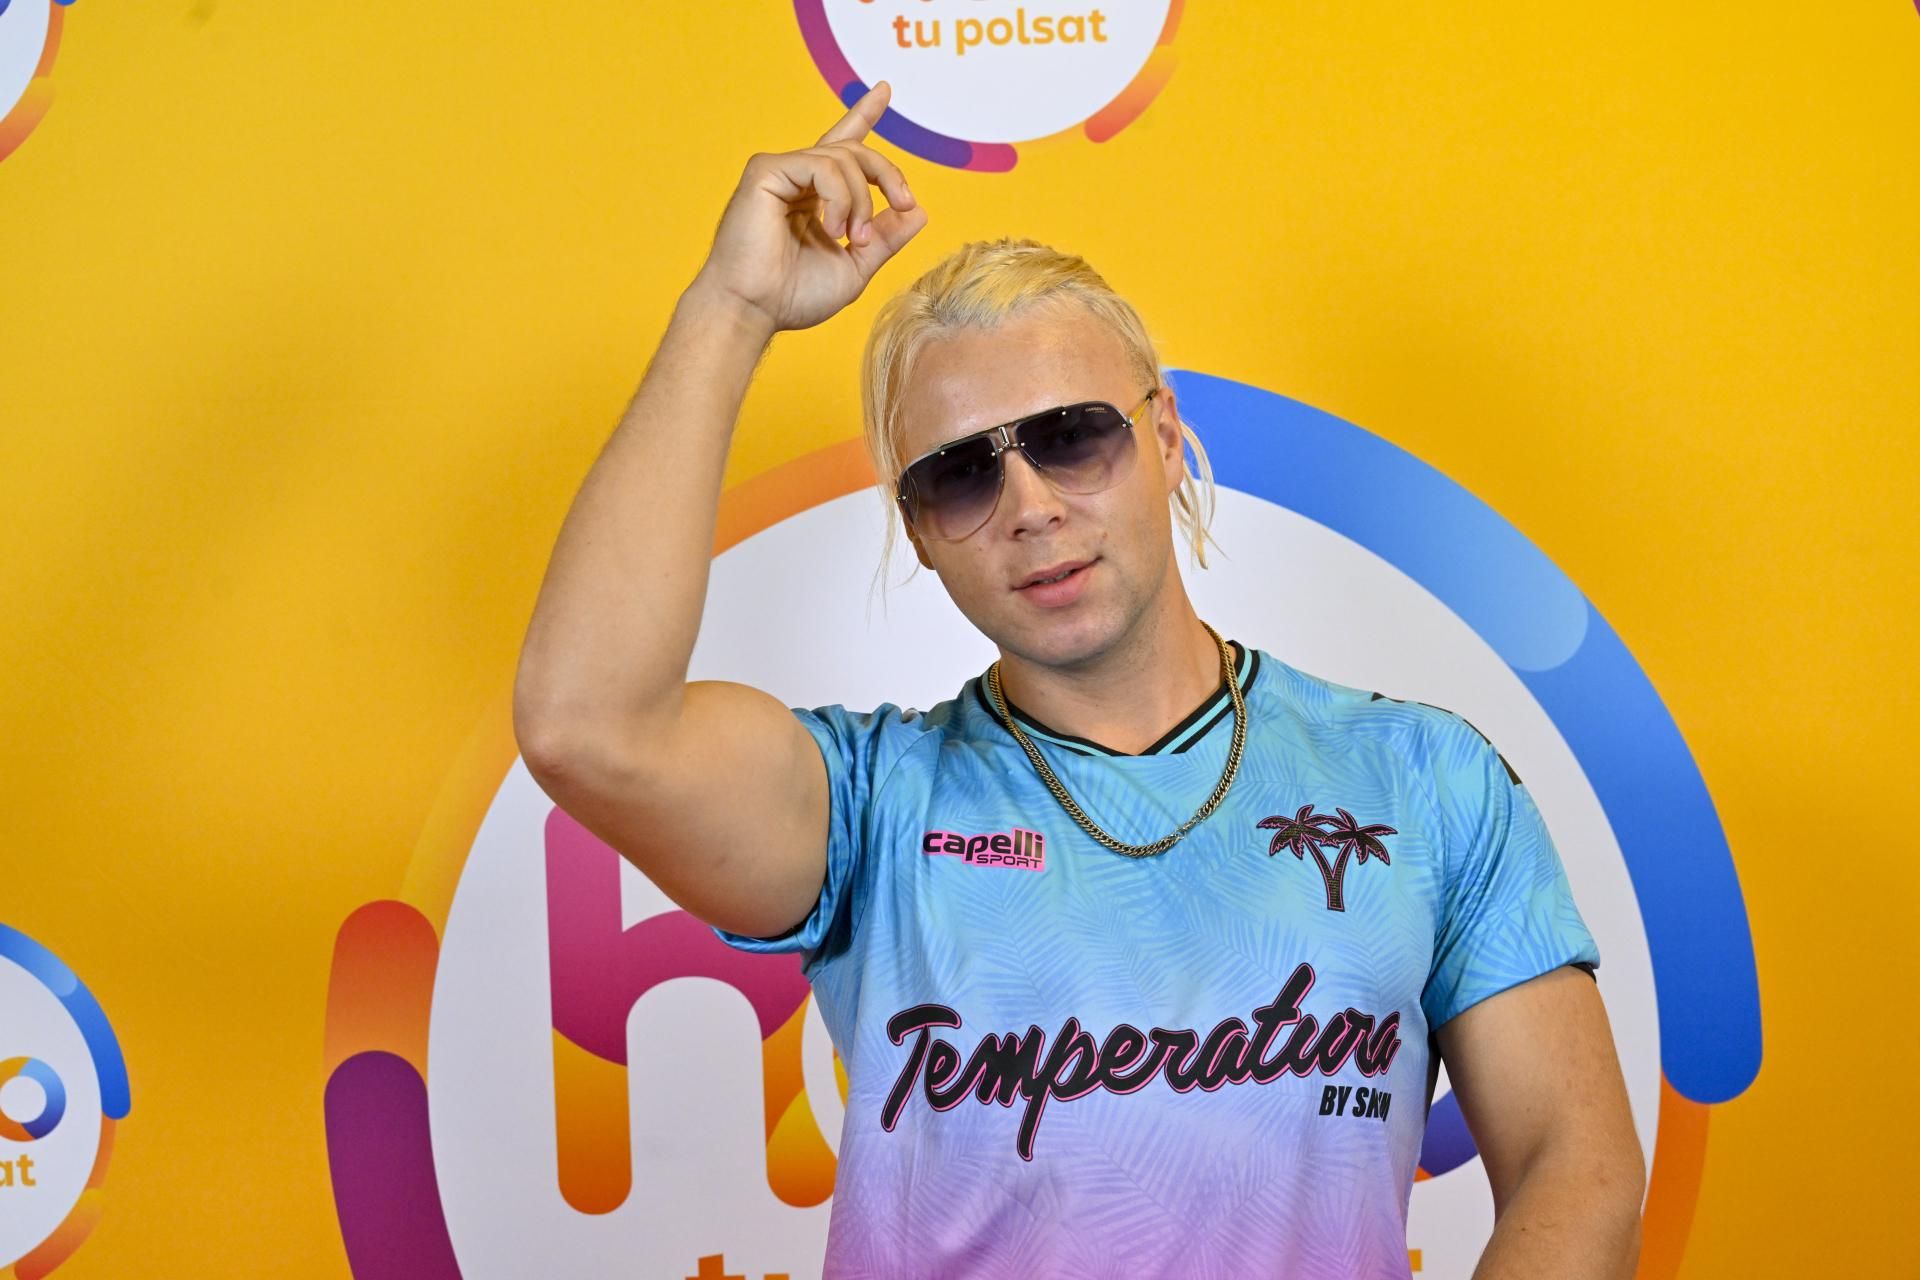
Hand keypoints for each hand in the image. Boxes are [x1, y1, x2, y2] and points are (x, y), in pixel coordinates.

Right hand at [689, 82, 927, 334]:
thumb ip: (886, 238)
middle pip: (856, 151)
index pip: (843, 147)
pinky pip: (823, 166)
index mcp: (815, 196)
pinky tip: (833, 229)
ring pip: (845, 158)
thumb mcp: (856, 266)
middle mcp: (798, 177)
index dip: (864, 115)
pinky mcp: (766, 170)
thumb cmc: (792, 296)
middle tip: (904, 204)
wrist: (754, 310)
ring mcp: (781, 170)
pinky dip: (840, 197)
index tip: (884, 89)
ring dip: (863, 200)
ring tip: (853, 238)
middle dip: (889, 175)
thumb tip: (919, 212)